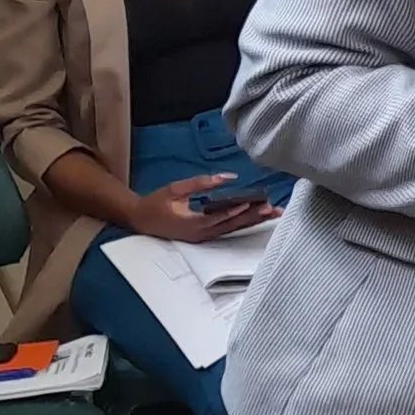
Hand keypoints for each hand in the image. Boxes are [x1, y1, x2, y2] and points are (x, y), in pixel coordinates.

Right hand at [125, 174, 276, 242]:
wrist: (141, 220)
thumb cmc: (156, 202)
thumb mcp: (176, 188)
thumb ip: (200, 182)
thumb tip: (226, 177)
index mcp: (192, 223)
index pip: (219, 217)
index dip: (235, 211)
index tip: (252, 203)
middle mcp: (201, 233)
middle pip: (232, 225)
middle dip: (254, 217)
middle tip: (273, 209)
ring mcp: (204, 237)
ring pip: (233, 229)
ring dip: (253, 221)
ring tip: (272, 214)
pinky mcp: (205, 235)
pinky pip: (228, 229)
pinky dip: (243, 222)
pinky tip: (256, 217)